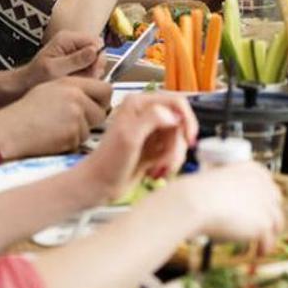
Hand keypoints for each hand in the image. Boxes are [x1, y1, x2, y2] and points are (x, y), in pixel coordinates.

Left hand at [0, 31, 104, 104]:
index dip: (98, 57)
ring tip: (76, 81)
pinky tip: (76, 82)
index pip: (96, 42)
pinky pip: (89, 66)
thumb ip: (76, 60)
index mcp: (67, 38)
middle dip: (94, 66)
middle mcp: (73, 41)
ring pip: (95, 60)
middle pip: (98, 51)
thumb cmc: (35, 78)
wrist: (24, 85)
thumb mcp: (55, 70)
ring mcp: (74, 50)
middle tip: (83, 79)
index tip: (92, 72)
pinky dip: (86, 76)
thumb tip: (95, 50)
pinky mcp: (75, 59)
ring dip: (90, 73)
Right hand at [0, 77, 110, 159]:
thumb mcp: (50, 89)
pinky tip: (54, 138)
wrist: (10, 130)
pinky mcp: (73, 135)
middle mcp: (76, 98)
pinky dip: (70, 142)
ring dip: (80, 132)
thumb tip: (96, 96)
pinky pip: (81, 141)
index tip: (99, 105)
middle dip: (93, 118)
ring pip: (92, 128)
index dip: (103, 99)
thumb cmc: (25, 112)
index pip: (105, 89)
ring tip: (59, 129)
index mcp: (71, 84)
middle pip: (102, 111)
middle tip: (76, 122)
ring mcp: (76, 117)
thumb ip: (75, 90)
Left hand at [77, 92, 198, 201]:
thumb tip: (173, 114)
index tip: (188, 138)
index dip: (187, 119)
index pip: (176, 102)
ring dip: (174, 157)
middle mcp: (146, 114)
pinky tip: (156, 171)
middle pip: (181, 123)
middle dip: (178, 145)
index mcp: (139, 104)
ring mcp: (152, 131)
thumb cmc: (108, 163)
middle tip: (168, 160)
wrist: (99, 185)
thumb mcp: (129, 137)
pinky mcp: (155, 147)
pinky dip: (170, 164)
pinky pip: (175, 152)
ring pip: (180, 139)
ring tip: (159, 169)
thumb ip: (151, 119)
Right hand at [165, 162, 284, 253]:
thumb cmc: (196, 194)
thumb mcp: (219, 184)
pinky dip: (265, 247)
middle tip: (261, 229)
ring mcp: (265, 204)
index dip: (265, 201)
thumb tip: (232, 208)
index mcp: (252, 170)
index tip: (260, 212)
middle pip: (275, 203)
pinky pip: (269, 239)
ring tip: (262, 244)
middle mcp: (263, 184)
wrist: (195, 202)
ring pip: (276, 222)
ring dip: (270, 234)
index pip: (268, 185)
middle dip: (269, 216)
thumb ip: (232, 192)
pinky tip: (259, 252)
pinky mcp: (263, 223)